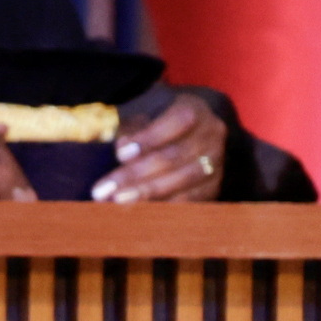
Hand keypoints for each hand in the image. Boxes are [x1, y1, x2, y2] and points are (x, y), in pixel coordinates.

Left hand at [96, 83, 233, 203]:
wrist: (181, 133)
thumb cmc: (152, 121)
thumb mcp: (140, 115)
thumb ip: (132, 129)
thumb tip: (123, 150)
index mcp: (195, 108)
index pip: (179, 120)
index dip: (151, 138)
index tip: (120, 154)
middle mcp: (212, 134)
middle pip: (175, 156)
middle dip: (136, 175)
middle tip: (103, 190)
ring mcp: (216, 161)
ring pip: (183, 181)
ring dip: (146, 194)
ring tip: (115, 201)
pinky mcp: (213, 186)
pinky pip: (191, 200)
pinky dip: (163, 207)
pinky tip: (137, 212)